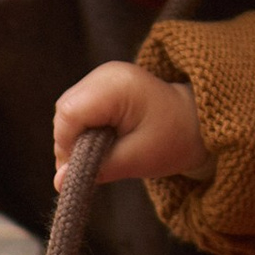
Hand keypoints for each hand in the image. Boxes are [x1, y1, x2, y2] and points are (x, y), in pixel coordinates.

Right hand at [53, 59, 208, 188]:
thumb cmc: (173, 139)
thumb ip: (97, 168)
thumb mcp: (137, 160)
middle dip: (70, 142)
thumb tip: (58, 182)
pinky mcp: (103, 84)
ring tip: (99, 155)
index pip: (70, 114)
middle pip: (65, 110)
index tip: (82, 169)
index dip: (68, 145)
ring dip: (76, 136)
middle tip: (90, 167)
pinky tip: (101, 142)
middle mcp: (105, 73)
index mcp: (117, 86)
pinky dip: (83, 128)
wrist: (196, 122)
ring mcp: (103, 75)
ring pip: (68, 109)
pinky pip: (79, 107)